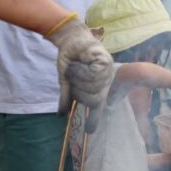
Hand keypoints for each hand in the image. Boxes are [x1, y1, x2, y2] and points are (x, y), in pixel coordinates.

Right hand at [47, 16, 113, 131]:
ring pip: (93, 87)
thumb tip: (62, 115)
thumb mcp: (66, 81)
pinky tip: (77, 64)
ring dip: (77, 79)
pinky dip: (80, 71)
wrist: (69, 39)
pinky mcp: (106, 62)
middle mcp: (107, 80)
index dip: (95, 119)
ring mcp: (108, 71)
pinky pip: (92, 75)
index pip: (99, 106)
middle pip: (94, 100)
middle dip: (79, 93)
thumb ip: (67, 96)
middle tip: (72, 80)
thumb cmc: (70, 59)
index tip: (90, 131)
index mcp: (98, 86)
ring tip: (74, 68)